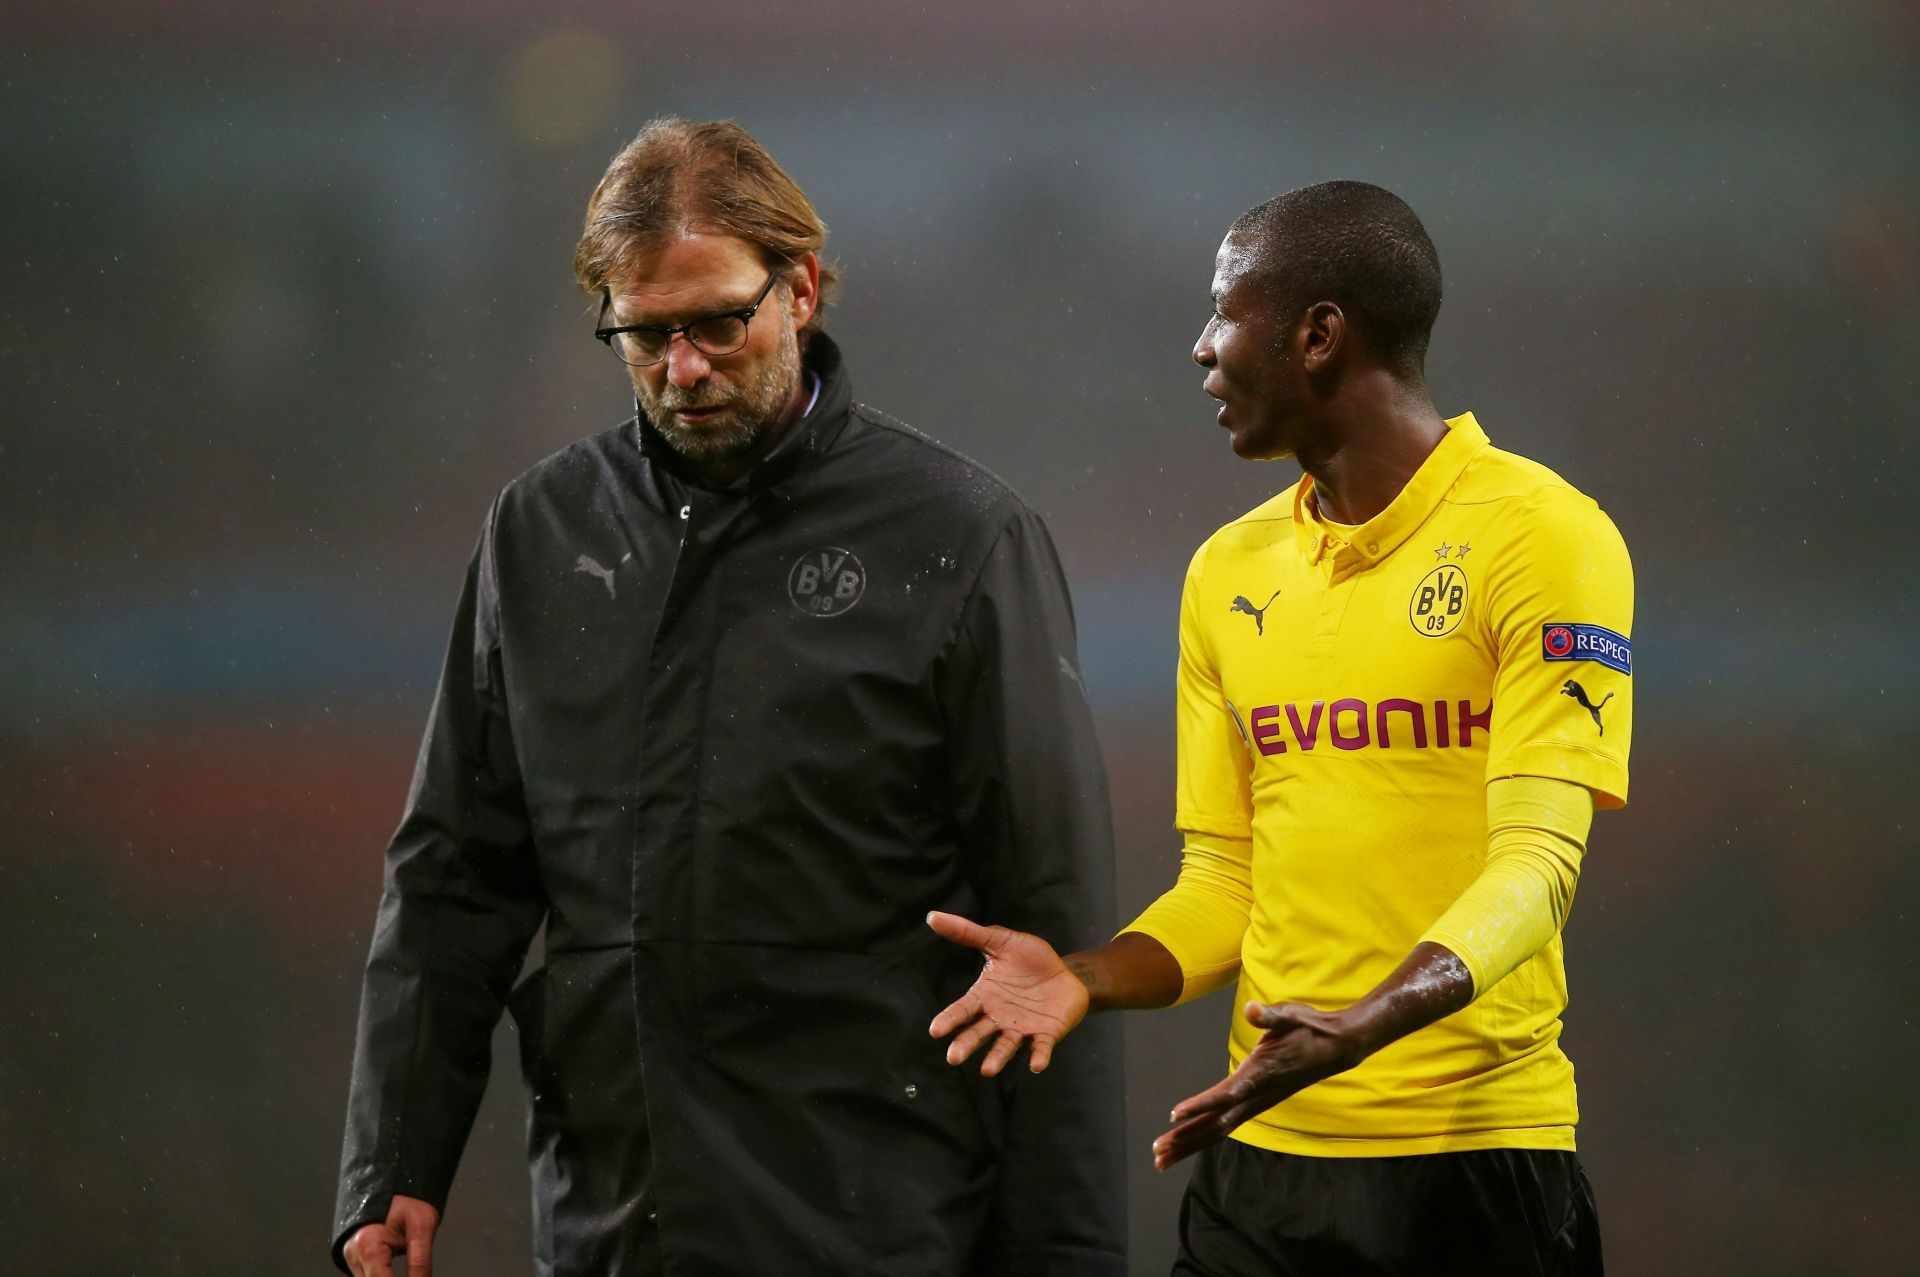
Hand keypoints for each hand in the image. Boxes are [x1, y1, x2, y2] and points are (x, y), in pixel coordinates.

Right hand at [343, 1194, 439, 1276]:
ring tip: (410, 1274)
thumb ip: (421, 1261)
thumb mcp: (422, 1227)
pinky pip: (367, 1274)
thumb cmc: (407, 1197)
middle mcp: (354, 1252)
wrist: (393, 1175)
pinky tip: (394, 1275)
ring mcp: (351, 1254)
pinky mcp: (355, 1254)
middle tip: (415, 1276)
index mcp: (368, 1245)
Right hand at [926, 911, 1089, 1075]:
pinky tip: (1035, 1065)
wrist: (1065, 973)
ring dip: (997, 1058)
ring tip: (987, 1069)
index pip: (963, 1009)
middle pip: (979, 1033)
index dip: (950, 1019)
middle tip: (953, 1058)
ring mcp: (1022, 1028)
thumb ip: (968, 933)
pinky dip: (1037, 1056)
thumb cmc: (1029, 960)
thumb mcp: (1000, 941)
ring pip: (1005, 1045)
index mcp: (985, 996)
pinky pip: (1040, 1047)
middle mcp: (999, 1017)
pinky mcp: (1046, 1034)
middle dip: (966, 1044)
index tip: (935, 1030)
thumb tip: (933, 916)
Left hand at [1152, 1000, 1365, 1169]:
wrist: (1337, 1046)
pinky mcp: (1258, 1102)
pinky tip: (1187, 1140)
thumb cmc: (1309, 1027)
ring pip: (1219, 1130)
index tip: (1173, 1114)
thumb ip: (1270, 1016)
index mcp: (1260, 1074)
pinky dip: (1204, 1133)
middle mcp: (1257, 1095)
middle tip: (1156, 1152)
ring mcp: (1258, 1102)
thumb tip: (1253, 1009)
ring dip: (1190, 1143)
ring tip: (1161, 1158)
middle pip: (1216, 1124)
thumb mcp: (1290, 1015)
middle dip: (1186, 1138)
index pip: (1225, 1094)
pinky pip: (1227, 1123)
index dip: (1200, 1104)